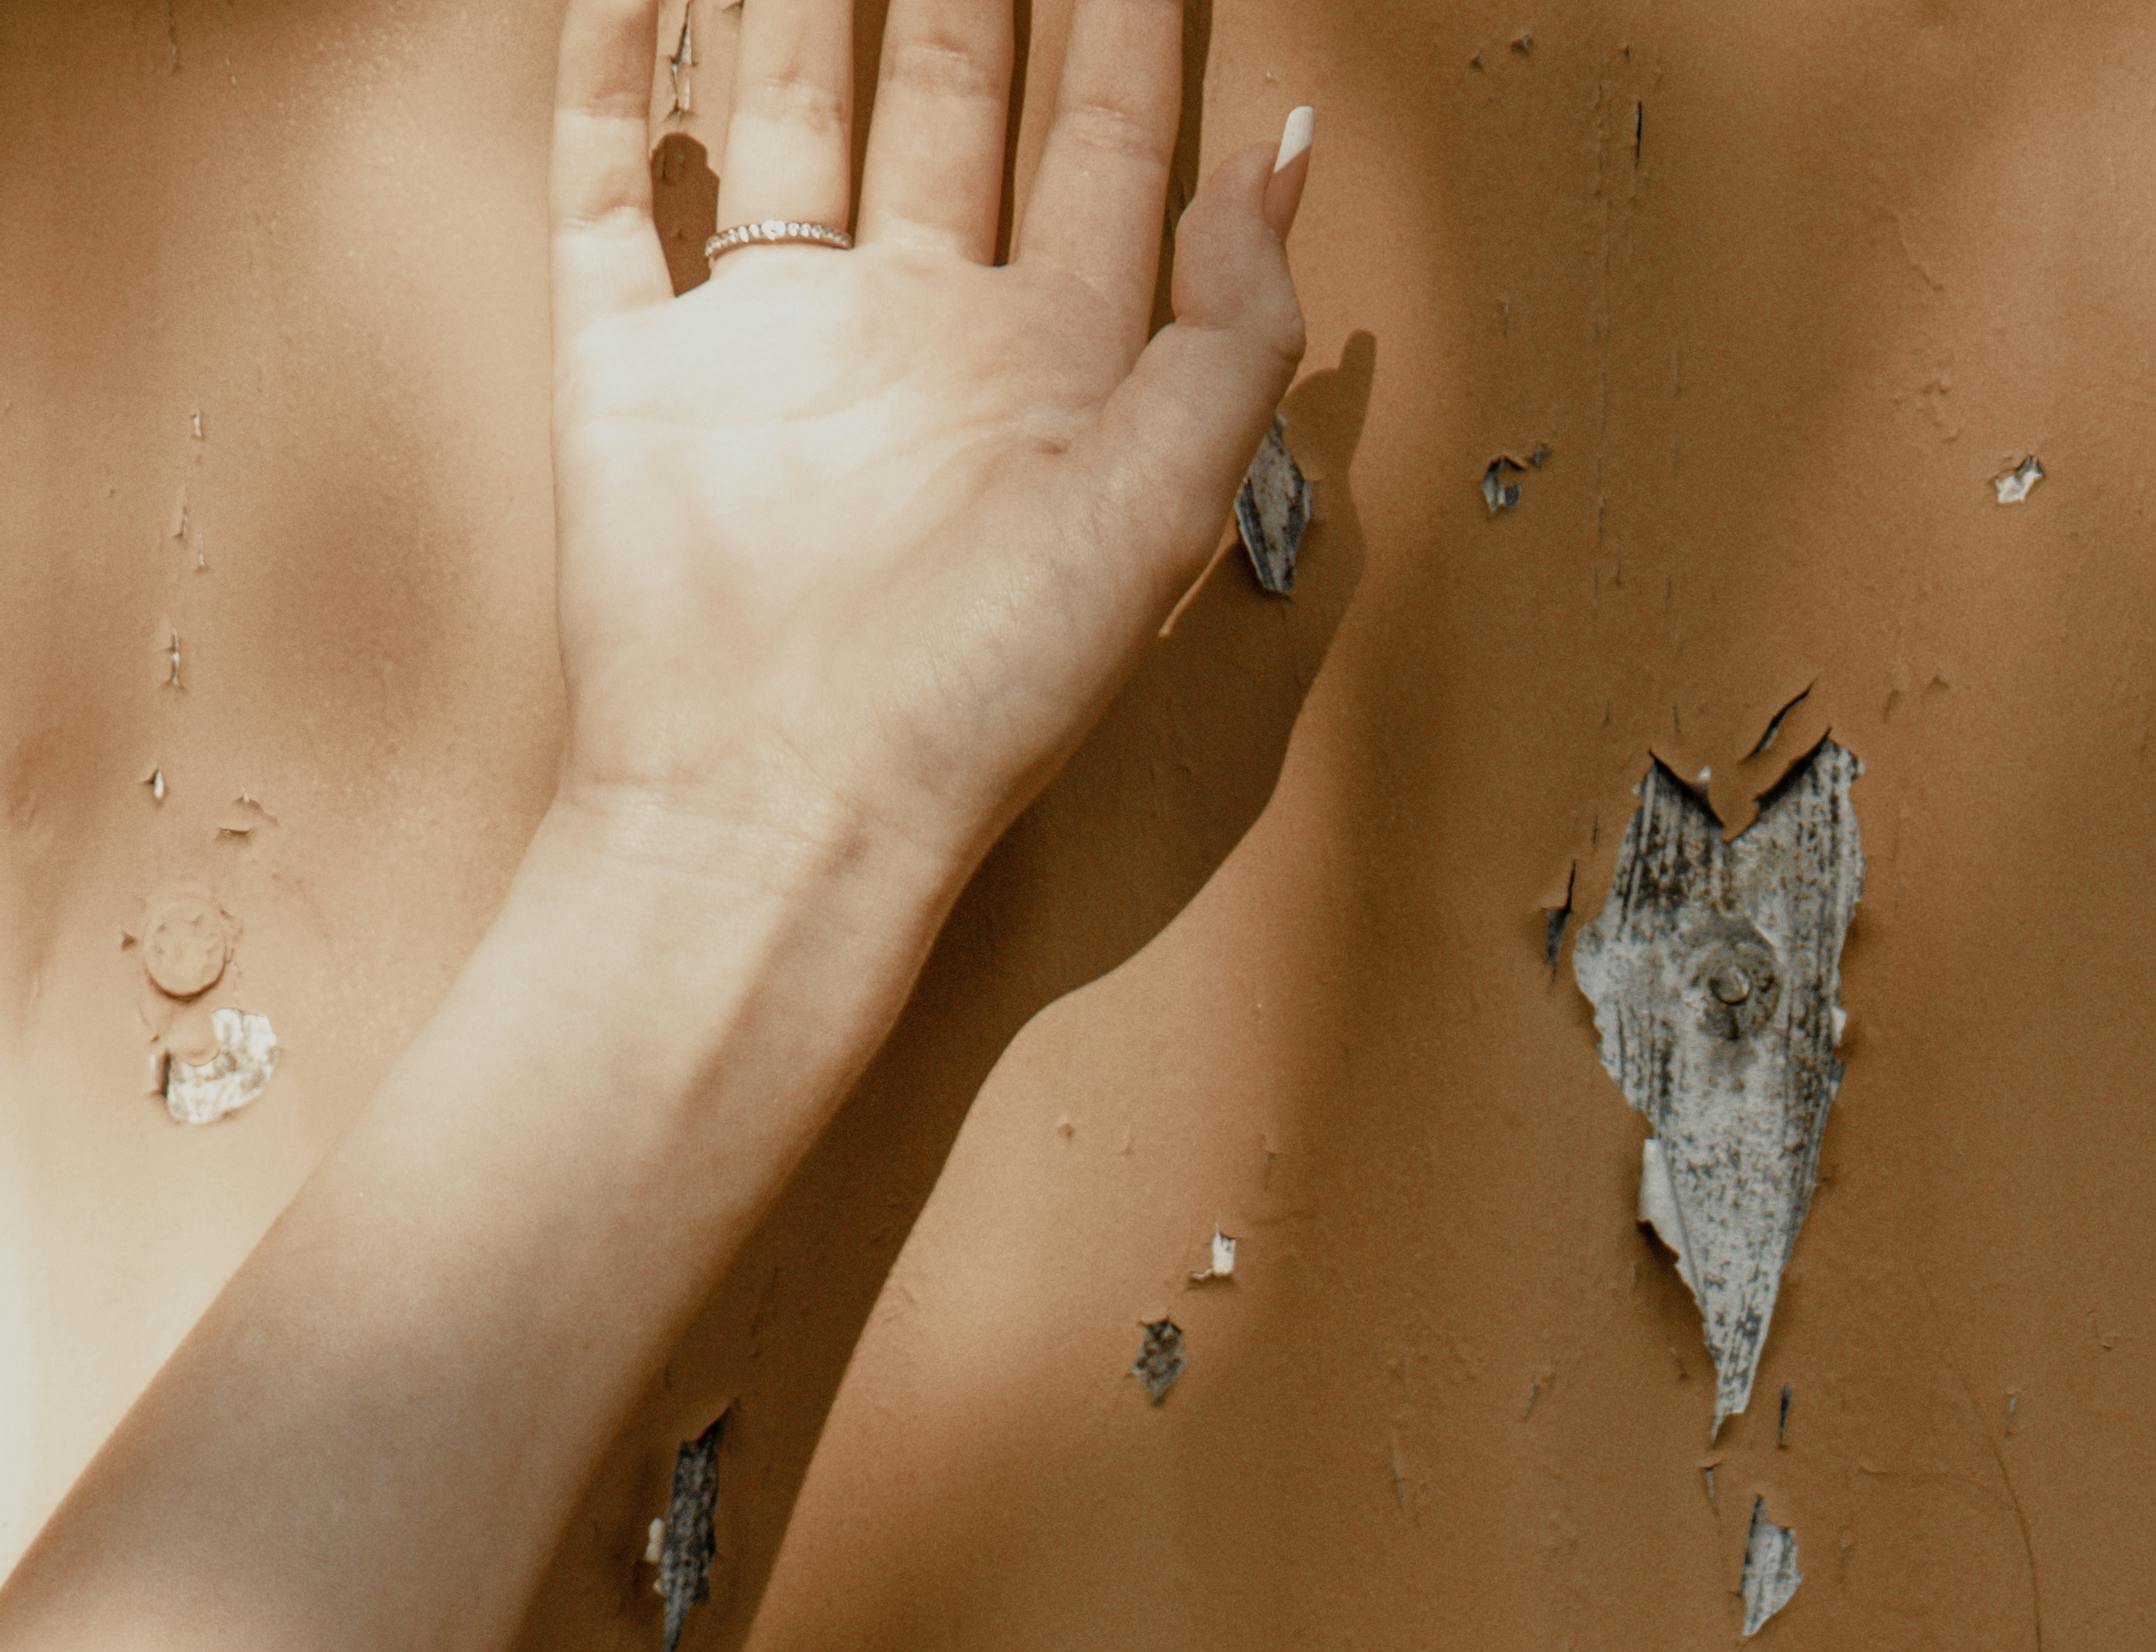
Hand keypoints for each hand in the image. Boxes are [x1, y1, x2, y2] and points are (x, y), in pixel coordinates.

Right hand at [543, 0, 1311, 932]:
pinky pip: (614, 177)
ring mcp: (772, 339)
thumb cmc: (974, 697)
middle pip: (950, 94)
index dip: (1128, 24)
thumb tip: (1284, 160)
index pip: (1104, 146)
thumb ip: (1232, 340)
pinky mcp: (634, 365)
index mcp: (1050, 371)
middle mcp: (917, 336)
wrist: (780, 809)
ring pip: (795, 101)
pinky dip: (612, 59)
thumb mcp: (1155, 516)